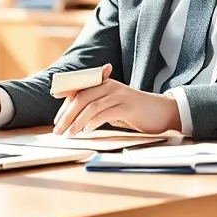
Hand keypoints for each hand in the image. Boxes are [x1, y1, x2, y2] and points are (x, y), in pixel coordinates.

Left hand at [52, 64, 179, 136]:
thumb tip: (74, 117)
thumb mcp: (113, 105)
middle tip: (57, 130)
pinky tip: (86, 131)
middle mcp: (110, 86)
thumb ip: (97, 106)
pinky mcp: (127, 107)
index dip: (64, 99)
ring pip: (91, 105)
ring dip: (77, 121)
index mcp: (104, 83)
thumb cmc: (135, 111)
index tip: (55, 116)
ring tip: (69, 133)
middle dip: (66, 114)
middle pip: (81, 97)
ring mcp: (119, 95)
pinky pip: (105, 113)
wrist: (162, 112)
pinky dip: (92, 122)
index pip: (79, 87)